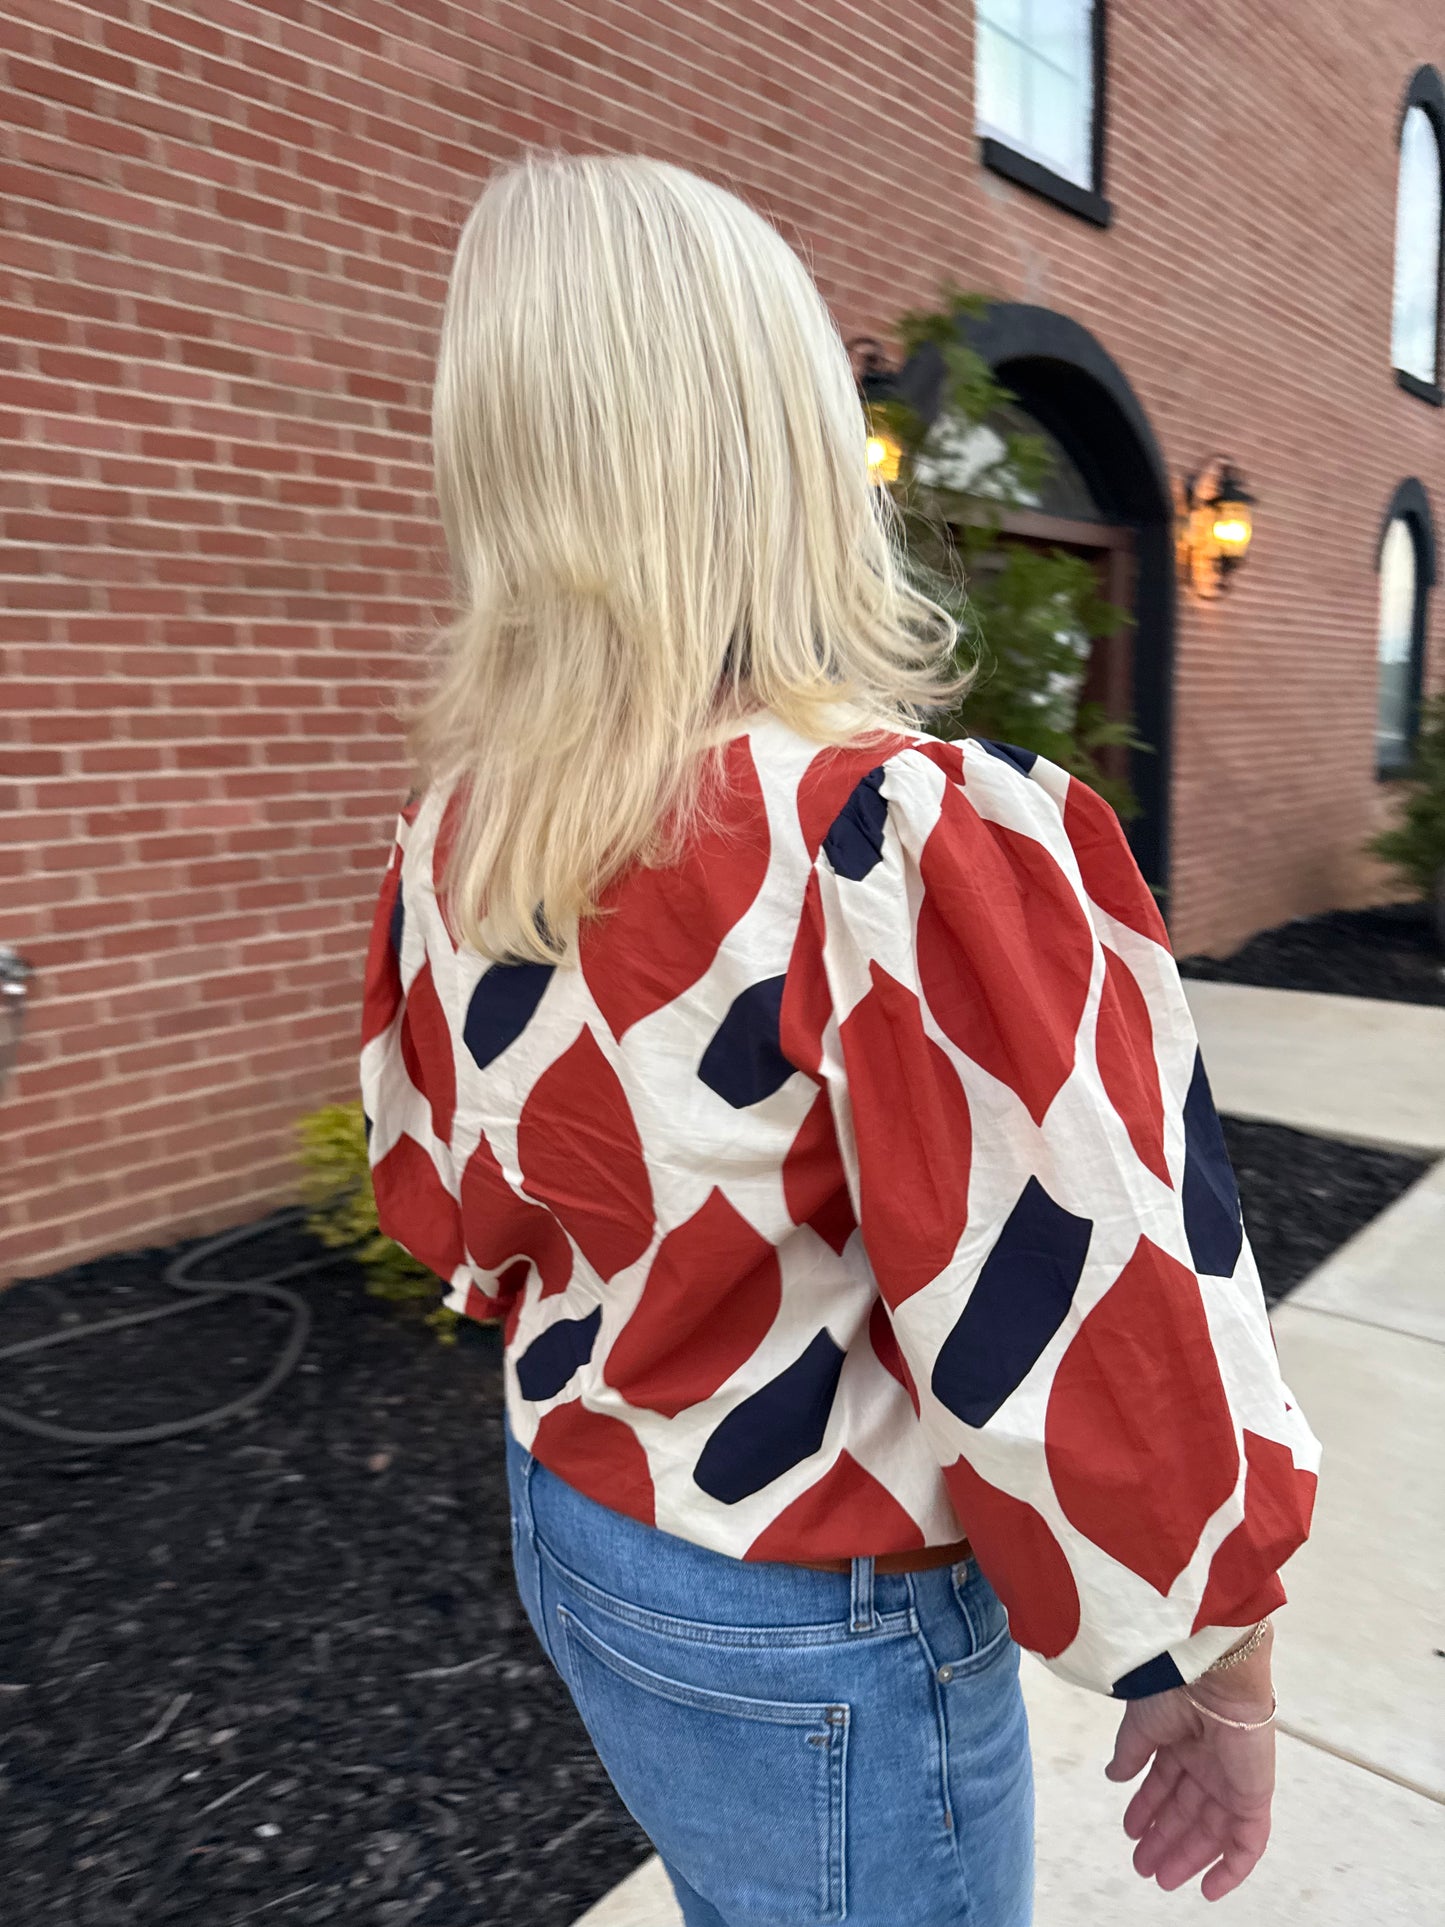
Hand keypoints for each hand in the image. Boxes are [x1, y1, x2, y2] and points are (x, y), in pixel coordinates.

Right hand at [1104, 1637, 1275, 1900]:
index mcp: (1182, 1737)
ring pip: (1212, 1828)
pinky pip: (1248, 1840)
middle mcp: (1209, 1759)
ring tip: (1162, 1877)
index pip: (1166, 1781)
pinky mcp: (1254, 1794)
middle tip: (1143, 1865)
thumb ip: (1131, 1753)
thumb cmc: (1173, 1686)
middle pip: (1188, 1809)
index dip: (1147, 1808)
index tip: (1130, 1831)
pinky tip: (1209, 1887)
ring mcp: (1232, 1777)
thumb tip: (1115, 1775)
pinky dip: (1232, 1866)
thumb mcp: (1141, 1723)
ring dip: (1188, 1854)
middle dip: (1165, 1837)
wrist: (1210, 1673)